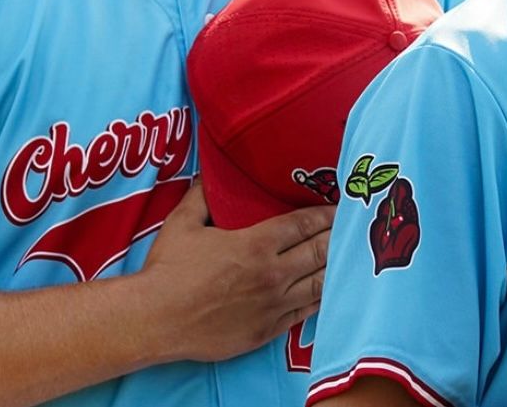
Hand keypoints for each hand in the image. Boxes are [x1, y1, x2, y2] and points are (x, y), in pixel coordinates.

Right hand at [139, 179, 333, 362]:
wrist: (155, 319)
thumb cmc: (167, 269)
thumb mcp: (183, 222)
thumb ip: (202, 195)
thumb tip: (210, 174)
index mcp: (256, 244)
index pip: (303, 225)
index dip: (324, 215)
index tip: (338, 208)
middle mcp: (272, 274)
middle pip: (319, 252)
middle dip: (337, 237)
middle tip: (351, 227)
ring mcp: (273, 306)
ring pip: (318, 284)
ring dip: (335, 268)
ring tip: (348, 257)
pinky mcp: (267, 331)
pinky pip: (304, 314)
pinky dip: (320, 299)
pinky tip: (326, 291)